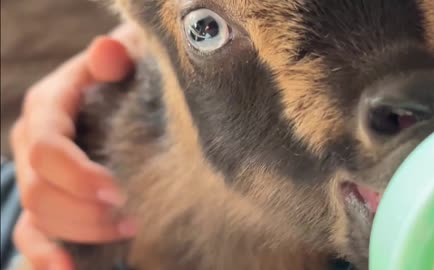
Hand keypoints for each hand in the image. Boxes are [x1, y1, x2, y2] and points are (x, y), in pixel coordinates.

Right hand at [10, 22, 143, 269]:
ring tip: (129, 231)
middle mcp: (32, 146)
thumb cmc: (122, 82)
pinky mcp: (45, 203)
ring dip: (80, 234)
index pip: (47, 149)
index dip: (78, 175)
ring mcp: (35, 178)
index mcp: (47, 110)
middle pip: (39, 192)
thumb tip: (110, 50)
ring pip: (37, 219)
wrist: (116, 101)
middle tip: (132, 218)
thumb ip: (114, 58)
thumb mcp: (121, 63)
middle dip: (86, 212)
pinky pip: (33, 237)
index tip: (117, 191)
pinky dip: (48, 258)